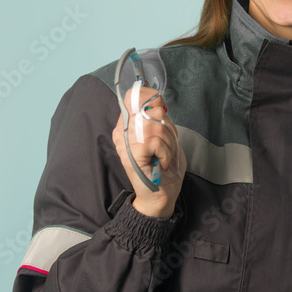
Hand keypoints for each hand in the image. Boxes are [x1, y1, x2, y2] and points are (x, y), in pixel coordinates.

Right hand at [112, 86, 186, 218]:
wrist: (159, 195)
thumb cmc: (162, 167)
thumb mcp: (163, 136)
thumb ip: (157, 118)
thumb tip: (158, 100)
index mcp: (128, 124)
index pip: (134, 96)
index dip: (152, 98)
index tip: (162, 111)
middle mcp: (123, 131)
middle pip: (151, 110)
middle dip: (168, 128)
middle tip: (166, 145)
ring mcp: (126, 143)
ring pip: (156, 125)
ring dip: (169, 143)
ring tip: (164, 156)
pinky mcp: (133, 153)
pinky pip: (156, 140)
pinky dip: (166, 153)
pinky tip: (162, 162)